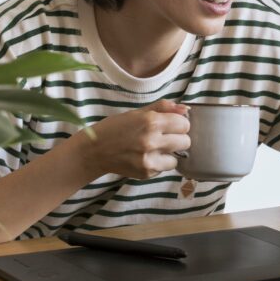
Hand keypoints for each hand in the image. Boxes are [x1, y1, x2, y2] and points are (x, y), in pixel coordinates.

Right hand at [73, 100, 190, 180]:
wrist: (94, 151)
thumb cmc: (115, 128)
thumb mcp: (138, 112)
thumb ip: (163, 108)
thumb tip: (185, 109)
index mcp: (151, 121)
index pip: (184, 124)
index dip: (179, 123)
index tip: (171, 125)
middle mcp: (152, 141)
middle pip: (185, 141)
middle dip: (177, 138)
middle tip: (164, 137)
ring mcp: (149, 159)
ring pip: (177, 158)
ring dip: (169, 154)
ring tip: (155, 149)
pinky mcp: (146, 173)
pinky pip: (164, 168)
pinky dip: (158, 163)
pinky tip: (145, 157)